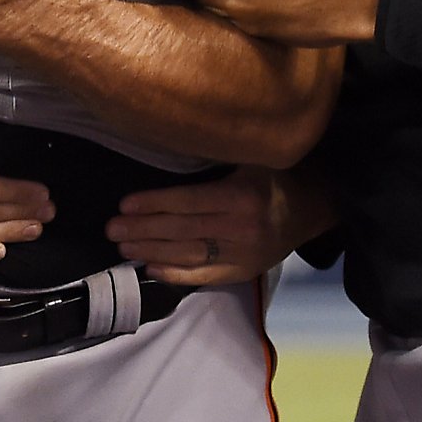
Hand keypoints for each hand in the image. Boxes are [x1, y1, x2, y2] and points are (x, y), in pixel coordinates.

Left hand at [105, 165, 336, 285]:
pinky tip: (151, 268)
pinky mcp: (243, 273)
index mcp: (240, 196)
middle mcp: (241, 229)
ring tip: (123, 247)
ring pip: (188, 255)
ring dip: (151, 251)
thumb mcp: (251, 157)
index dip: (154, 204)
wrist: (311, 209)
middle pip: (182, 231)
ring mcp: (242, 255)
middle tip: (111, 229)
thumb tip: (169, 145)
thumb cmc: (272, 177)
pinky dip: (175, 274)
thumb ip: (216, 157)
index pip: (187, 202)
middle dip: (142, 230)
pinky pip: (204, 276)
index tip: (124, 205)